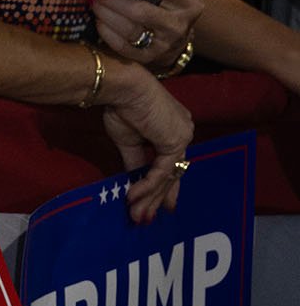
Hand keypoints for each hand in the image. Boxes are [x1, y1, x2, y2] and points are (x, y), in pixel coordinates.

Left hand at [90, 0, 203, 70]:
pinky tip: (98, 20)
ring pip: (129, 29)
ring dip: (106, 14)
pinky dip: (107, 33)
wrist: (178, 42)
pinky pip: (122, 47)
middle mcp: (177, 25)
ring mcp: (162, 44)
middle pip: (142, 12)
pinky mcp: (146, 57)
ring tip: (92, 0)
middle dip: (116, 0)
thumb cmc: (177, 5)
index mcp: (189, 2)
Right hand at [98, 64, 192, 222]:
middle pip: (173, 172)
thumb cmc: (120, 105)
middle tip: (150, 218)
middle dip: (160, 198)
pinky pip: (161, 172)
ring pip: (168, 176)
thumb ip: (134, 160)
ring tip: (139, 216)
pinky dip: (147, 186)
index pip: (172, 162)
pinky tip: (133, 198)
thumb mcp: (127, 139)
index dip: (166, 184)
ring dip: (151, 198)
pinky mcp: (175, 142)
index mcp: (173, 127)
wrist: (122, 88)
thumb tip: (133, 180)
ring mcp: (182, 137)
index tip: (163, 203)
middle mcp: (183, 132)